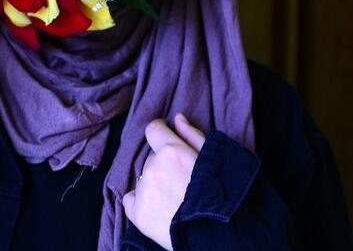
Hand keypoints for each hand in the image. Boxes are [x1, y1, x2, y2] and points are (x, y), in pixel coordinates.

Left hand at [122, 113, 206, 249]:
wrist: (218, 234)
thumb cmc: (221, 194)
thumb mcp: (213, 159)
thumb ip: (192, 136)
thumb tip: (177, 118)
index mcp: (171, 151)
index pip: (153, 129)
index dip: (161, 132)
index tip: (165, 139)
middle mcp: (153, 167)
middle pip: (152, 157)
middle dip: (163, 164)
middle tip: (181, 181)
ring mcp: (143, 191)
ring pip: (143, 177)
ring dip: (154, 183)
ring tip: (173, 198)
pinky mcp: (137, 213)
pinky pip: (130, 198)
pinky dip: (140, 201)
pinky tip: (158, 208)